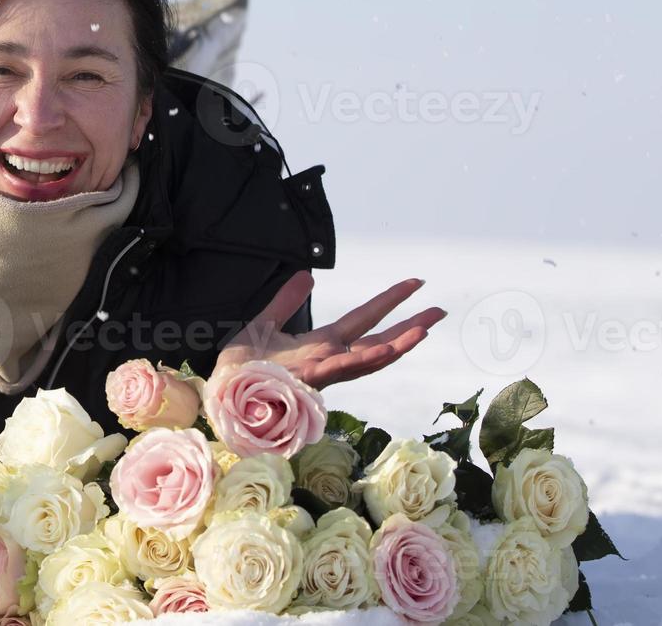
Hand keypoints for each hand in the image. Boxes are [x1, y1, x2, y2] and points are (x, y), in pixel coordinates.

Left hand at [218, 271, 445, 387]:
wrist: (220, 388)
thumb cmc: (242, 365)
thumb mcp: (266, 322)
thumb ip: (287, 300)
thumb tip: (307, 274)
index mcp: (321, 345)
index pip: (364, 321)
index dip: (390, 302)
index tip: (415, 285)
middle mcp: (329, 360)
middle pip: (378, 342)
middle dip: (409, 328)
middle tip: (440, 310)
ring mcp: (320, 372)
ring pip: (366, 360)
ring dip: (396, 346)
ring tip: (423, 330)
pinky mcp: (306, 380)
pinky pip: (339, 370)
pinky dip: (362, 360)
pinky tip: (384, 350)